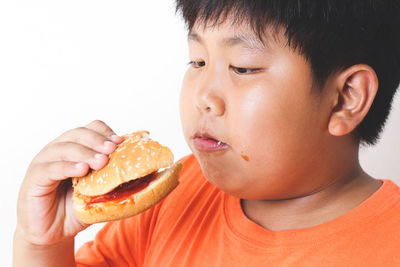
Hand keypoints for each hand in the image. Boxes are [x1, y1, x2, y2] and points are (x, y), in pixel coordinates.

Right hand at [15, 120, 122, 245]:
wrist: (52, 232)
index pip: (90, 128)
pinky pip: (50, 169)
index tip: (120, 142)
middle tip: (112, 149)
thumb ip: (117, 181)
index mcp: (76, 147)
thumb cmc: (76, 208)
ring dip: (85, 152)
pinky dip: (67, 167)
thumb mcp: (100, 192)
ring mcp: (44, 162)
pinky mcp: (33, 179)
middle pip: (78, 134)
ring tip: (101, 161)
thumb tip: (149, 175)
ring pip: (64, 148)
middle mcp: (58, 150)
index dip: (105, 132)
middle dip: (97, 140)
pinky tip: (82, 170)